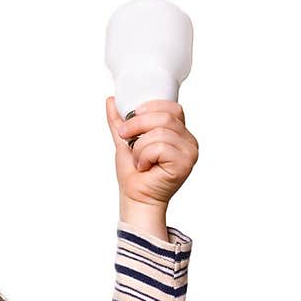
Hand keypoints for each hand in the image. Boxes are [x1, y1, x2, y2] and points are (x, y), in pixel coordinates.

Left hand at [105, 96, 198, 210]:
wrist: (135, 200)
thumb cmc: (134, 176)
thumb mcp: (125, 142)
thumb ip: (120, 122)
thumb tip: (111, 100)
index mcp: (179, 133)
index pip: (172, 108)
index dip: (151, 108)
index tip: (131, 116)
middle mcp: (188, 141)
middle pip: (165, 118)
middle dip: (138, 124)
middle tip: (124, 136)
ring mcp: (189, 152)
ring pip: (161, 132)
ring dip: (140, 146)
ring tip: (138, 160)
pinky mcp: (185, 163)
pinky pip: (161, 147)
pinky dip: (145, 156)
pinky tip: (145, 167)